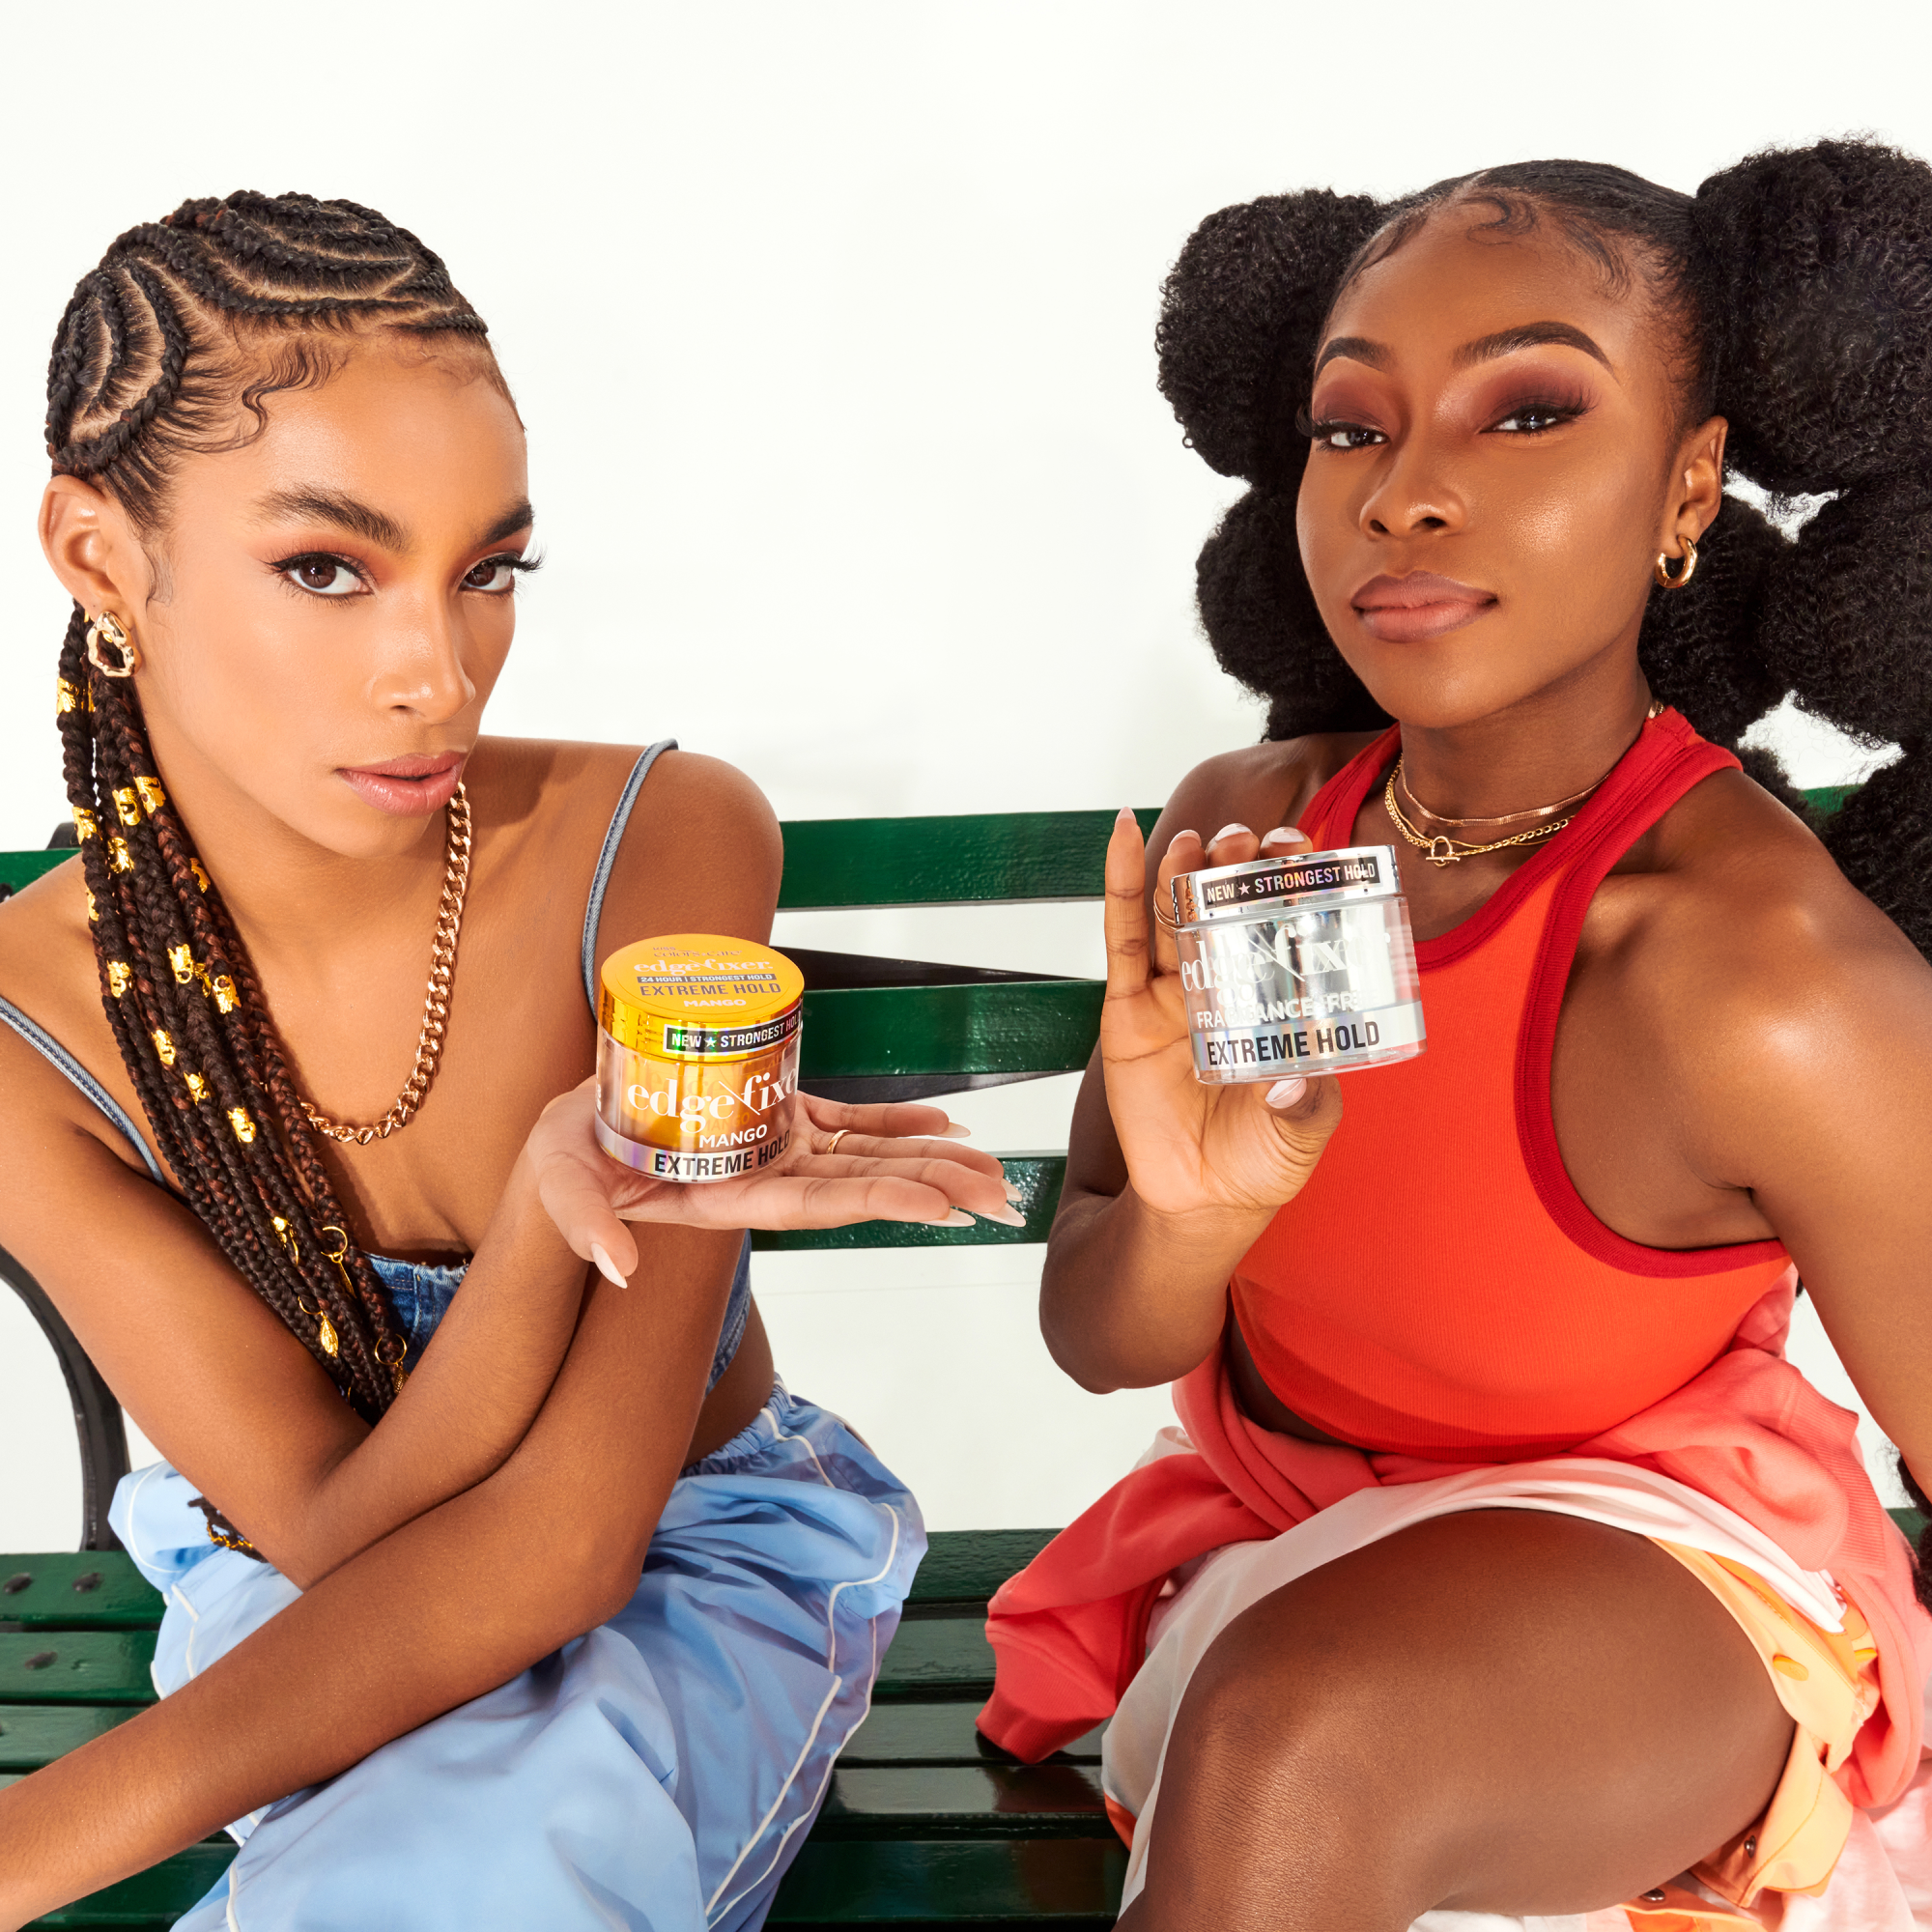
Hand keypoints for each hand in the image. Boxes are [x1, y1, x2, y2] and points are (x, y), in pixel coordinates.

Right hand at [528, 1082, 1017, 1282]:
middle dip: (932, 1188)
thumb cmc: (562, 1162)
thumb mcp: (559, 1187)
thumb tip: (617, 1267)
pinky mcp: (775, 1120)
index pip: (819, 1204)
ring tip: (991, 1166)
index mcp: (728, 1199)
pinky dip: (896, 1125)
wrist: (568, 1136)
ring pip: (866, 1156)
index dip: (882, 1201)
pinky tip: (944, 1126)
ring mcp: (776, 1149)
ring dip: (929, 1160)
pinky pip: (846, 1123)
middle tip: (999, 1193)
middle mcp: (765, 1178)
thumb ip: (585, 1225)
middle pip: (862, 1185)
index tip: (940, 1206)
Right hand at [1101, 810, 1342, 1222]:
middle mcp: (1228, 981)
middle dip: (1237, 865)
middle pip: (1228, 904)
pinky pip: (1122, 937)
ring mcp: (1175, 991)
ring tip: (1197, 840)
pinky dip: (1122, 883)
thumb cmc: (1263, 1159)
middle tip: (1249, 842)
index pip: (1285, 920)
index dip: (1291, 879)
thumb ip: (1306, 1105)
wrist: (1202, 1202)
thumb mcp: (1303, 1131)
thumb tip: (1294, 1084)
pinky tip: (1123, 835)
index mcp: (1277, 996)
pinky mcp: (1127, 1009)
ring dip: (1184, 868)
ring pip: (1176, 912)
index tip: (1303, 848)